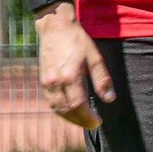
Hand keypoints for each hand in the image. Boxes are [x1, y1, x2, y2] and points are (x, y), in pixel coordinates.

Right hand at [35, 9, 114, 128]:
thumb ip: (102, 79)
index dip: (88, 118)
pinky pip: (51, 102)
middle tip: (92, 124)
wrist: (55, 28)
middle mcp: (55, 82)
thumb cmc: (77, 41)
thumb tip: (109, 99)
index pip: (78, 106)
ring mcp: (46, 83)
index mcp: (70, 77)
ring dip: (70, 118)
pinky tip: (70, 111)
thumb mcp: (95, 58)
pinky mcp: (43, 81)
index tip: (98, 122)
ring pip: (56, 109)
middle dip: (80, 121)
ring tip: (83, 120)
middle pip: (67, 111)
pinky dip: (61, 111)